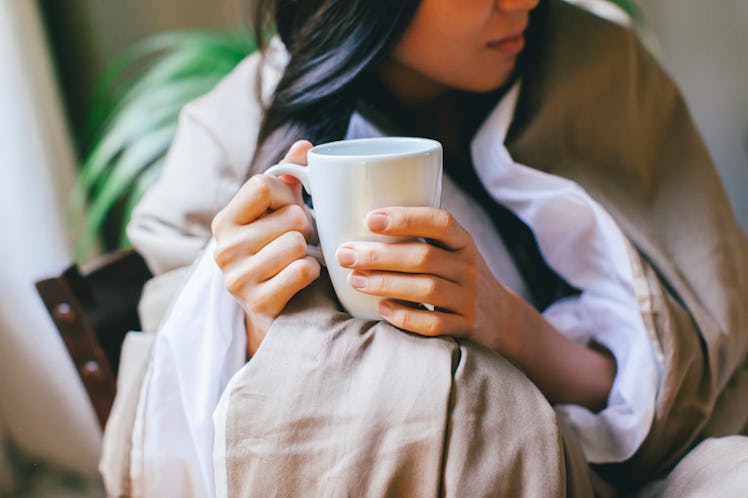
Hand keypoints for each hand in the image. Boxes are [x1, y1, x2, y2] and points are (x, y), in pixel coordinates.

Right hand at [212, 140, 319, 356]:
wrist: (268, 307)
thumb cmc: (275, 250)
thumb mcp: (277, 212)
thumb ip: (288, 177)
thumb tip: (305, 145)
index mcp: (225, 221)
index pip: (264, 184)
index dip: (287, 194)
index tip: (287, 209)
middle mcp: (224, 249)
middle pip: (290, 217)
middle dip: (305, 228)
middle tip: (298, 241)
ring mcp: (238, 279)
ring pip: (298, 244)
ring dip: (309, 251)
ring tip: (297, 258)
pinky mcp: (258, 302)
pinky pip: (302, 271)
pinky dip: (312, 272)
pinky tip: (301, 277)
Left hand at [335, 206, 519, 357]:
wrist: (500, 317)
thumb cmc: (457, 275)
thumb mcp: (452, 251)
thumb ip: (419, 237)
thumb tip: (360, 220)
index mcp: (463, 241)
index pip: (440, 221)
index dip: (405, 218)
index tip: (370, 219)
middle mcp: (468, 267)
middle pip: (423, 257)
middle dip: (379, 255)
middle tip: (345, 255)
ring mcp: (469, 298)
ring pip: (426, 289)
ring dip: (385, 283)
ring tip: (354, 280)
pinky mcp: (465, 327)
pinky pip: (433, 323)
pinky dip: (405, 316)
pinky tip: (382, 309)